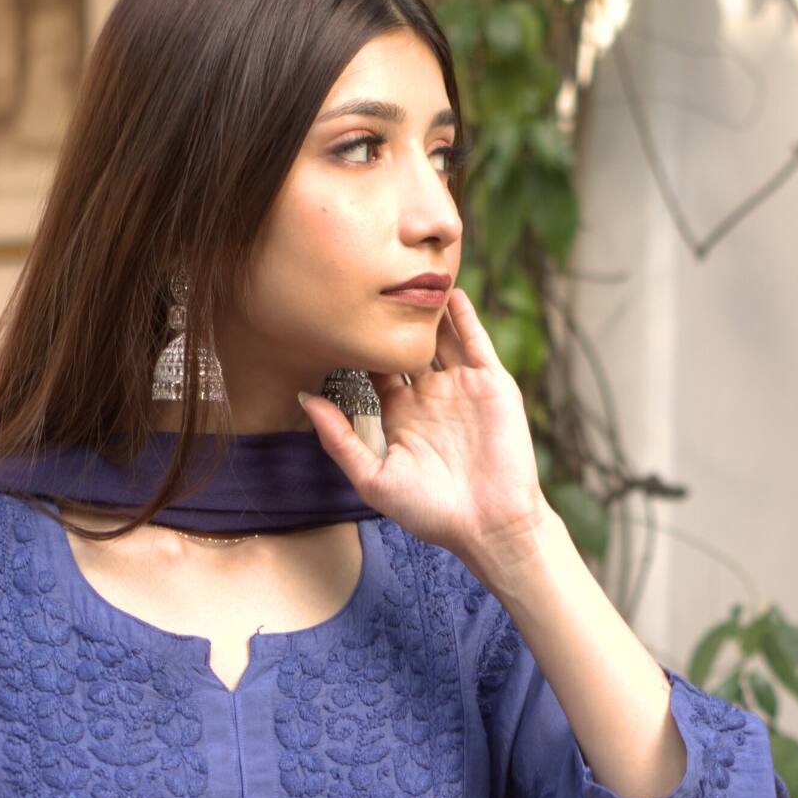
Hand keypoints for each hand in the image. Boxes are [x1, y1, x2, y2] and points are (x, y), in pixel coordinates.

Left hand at [297, 284, 552, 580]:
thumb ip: (339, 440)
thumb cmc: (430, 512)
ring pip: (442, 336)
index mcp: (401, 416)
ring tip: (410, 272)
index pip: (376, 369)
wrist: (490, 526)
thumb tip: (305, 398)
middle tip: (370, 278)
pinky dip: (464, 316)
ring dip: (428, 308)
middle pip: (408, 344)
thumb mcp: (373, 478)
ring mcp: (462, 387)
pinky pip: (475, 341)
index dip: (361, 343)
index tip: (336, 315)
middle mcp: (430, 396)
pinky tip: (449, 291)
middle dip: (393, 316)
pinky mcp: (492, 384)